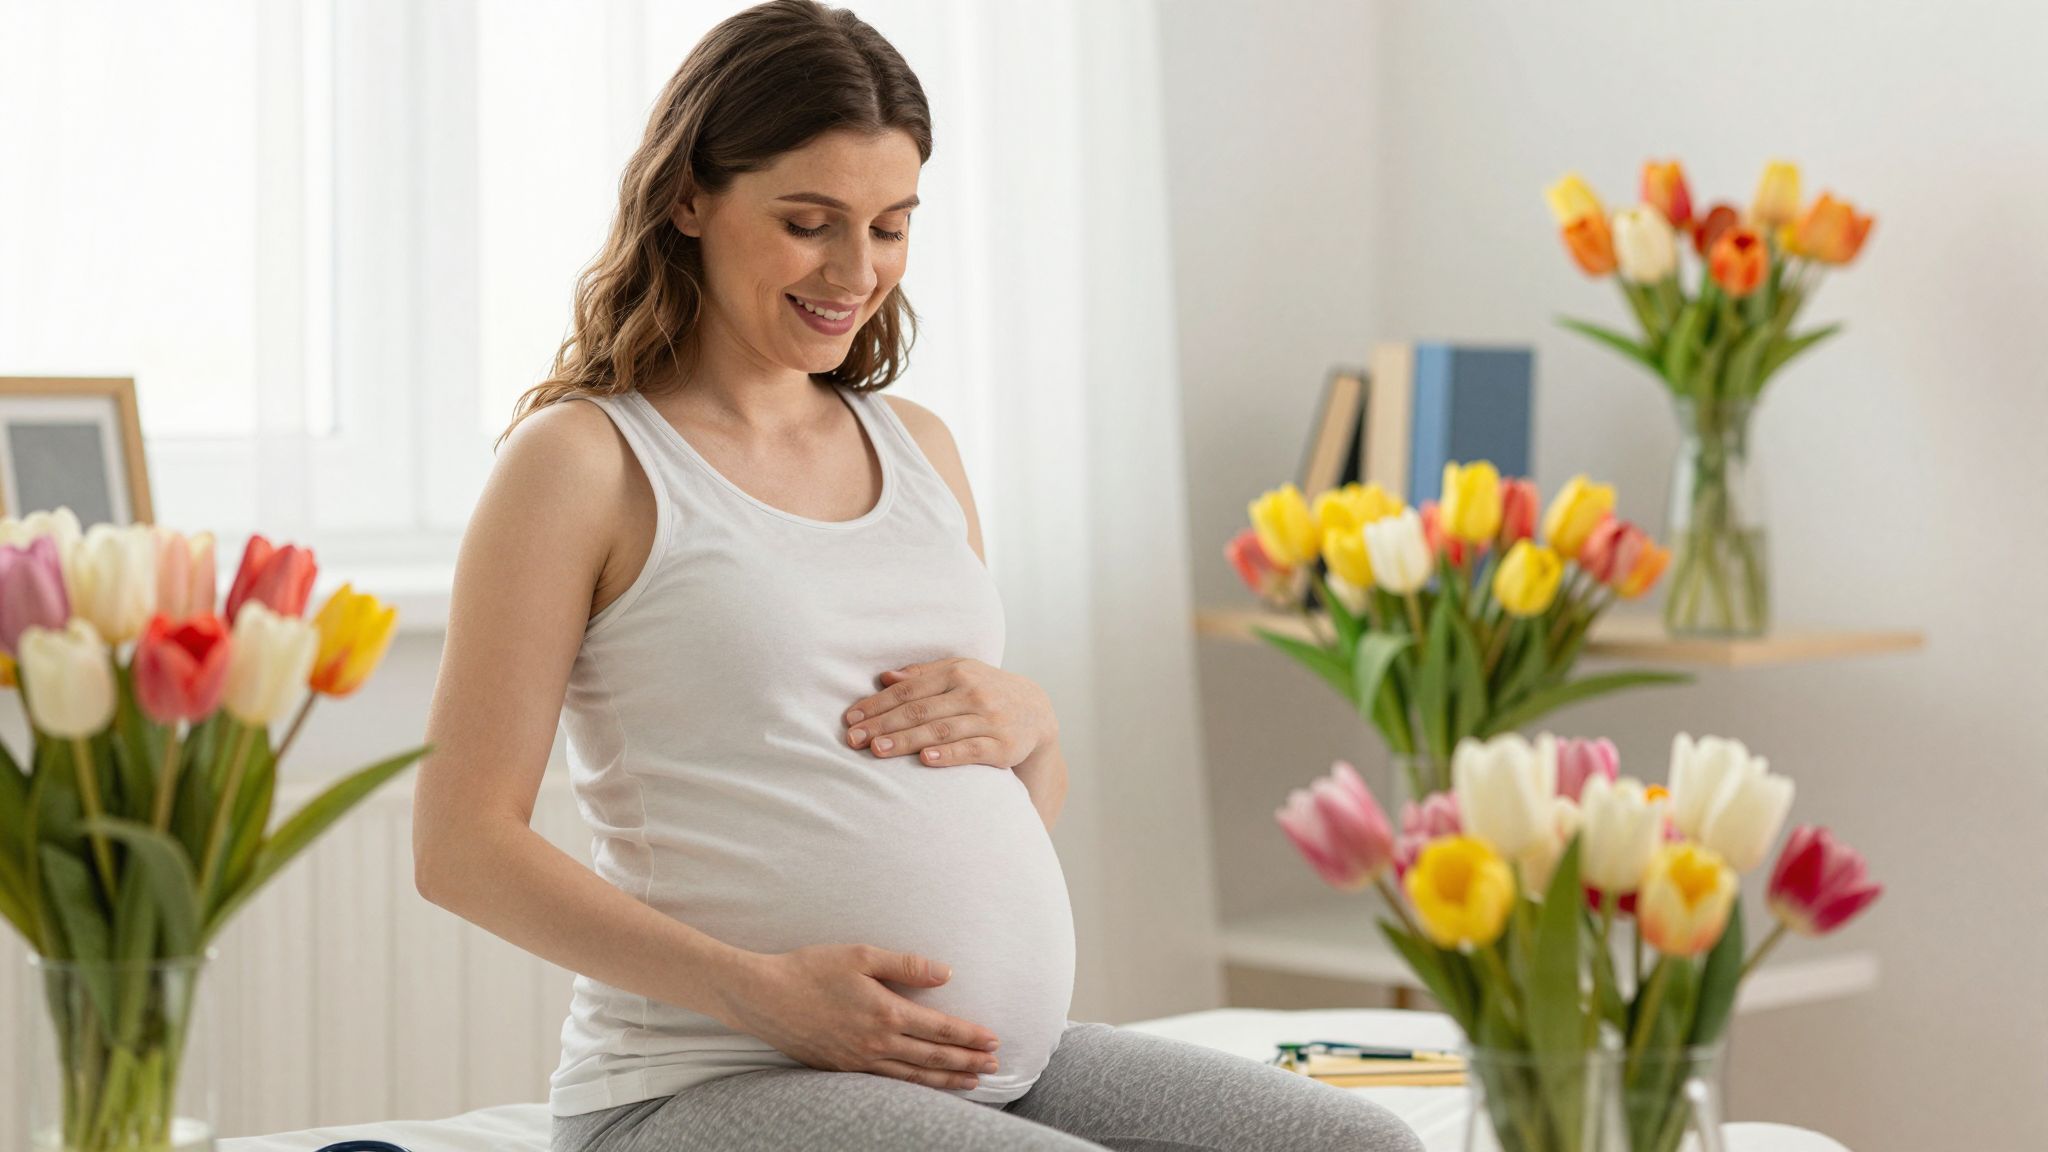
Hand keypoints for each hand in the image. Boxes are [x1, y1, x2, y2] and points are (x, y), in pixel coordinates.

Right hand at [725, 944, 1003, 1089]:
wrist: (764, 997)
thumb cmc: (811, 969)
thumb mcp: (861, 955)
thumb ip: (907, 965)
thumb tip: (947, 973)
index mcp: (886, 1012)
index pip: (939, 1029)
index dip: (969, 1036)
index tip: (993, 1039)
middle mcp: (877, 1043)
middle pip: (933, 1057)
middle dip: (967, 1061)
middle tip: (994, 1065)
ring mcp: (859, 1061)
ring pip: (913, 1077)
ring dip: (946, 1080)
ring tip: (972, 1082)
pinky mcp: (843, 1070)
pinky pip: (888, 1083)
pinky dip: (914, 1087)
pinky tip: (925, 1086)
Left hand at [843, 658, 1056, 769]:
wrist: (1036, 711)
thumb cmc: (986, 690)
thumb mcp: (960, 672)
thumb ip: (923, 675)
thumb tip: (885, 677)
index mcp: (956, 673)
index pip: (909, 690)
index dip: (877, 705)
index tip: (851, 719)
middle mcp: (972, 693)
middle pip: (920, 710)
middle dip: (883, 725)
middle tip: (854, 739)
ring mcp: (989, 719)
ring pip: (941, 730)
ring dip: (907, 741)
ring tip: (878, 750)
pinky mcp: (1002, 745)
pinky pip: (971, 750)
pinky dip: (947, 755)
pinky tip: (925, 760)